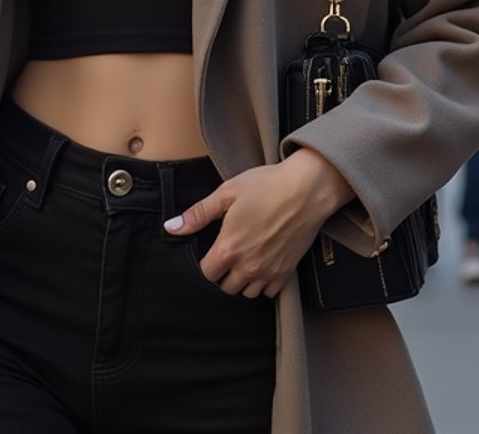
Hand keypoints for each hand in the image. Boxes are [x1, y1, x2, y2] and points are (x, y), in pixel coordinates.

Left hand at [163, 147, 354, 298]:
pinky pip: (268, 292)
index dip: (203, 265)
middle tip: (226, 254)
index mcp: (228, 248)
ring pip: (246, 292)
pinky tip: (262, 263)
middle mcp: (247, 267)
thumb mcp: (227, 193)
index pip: (206, 275)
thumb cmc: (266, 185)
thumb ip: (198, 214)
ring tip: (244, 259)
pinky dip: (262, 283)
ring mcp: (268, 272)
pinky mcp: (286, 273)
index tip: (208, 253)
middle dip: (222, 274)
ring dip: (241, 281)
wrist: (307, 189)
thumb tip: (170, 228)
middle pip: (225, 288)